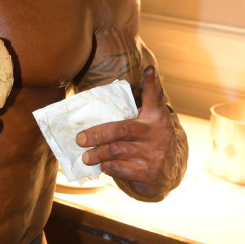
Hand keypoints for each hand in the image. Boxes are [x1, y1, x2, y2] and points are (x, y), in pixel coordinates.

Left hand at [75, 66, 179, 198]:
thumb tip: (107, 92)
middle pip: (120, 129)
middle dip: (96, 134)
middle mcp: (158, 133)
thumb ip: (135, 107)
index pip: (154, 97)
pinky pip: (119, 168)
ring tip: (85, 156)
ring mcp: (154, 153)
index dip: (151, 83)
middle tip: (79, 139)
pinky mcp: (148, 172)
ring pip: (115, 150)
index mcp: (157, 117)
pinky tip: (102, 166)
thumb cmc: (146, 142)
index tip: (148, 69)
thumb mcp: (146, 123)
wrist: (165, 174)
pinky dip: (106, 167)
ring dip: (96, 153)